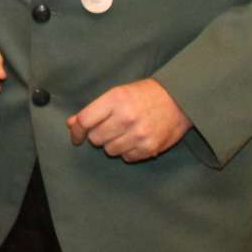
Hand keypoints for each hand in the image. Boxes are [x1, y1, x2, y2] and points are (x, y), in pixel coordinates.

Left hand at [68, 78, 190, 161]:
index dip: (76, 131)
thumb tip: (72, 124)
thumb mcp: (118, 94)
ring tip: (125, 133)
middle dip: (98, 135)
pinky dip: (128, 152)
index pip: (85, 120)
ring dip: (113, 144)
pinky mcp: (149, 148)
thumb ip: (95, 109)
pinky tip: (135, 140)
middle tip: (110, 127)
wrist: (179, 100)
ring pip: (110, 150)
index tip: (76, 136)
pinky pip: (127, 158)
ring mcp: (138, 134)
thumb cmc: (145, 95)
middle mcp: (126, 117)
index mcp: (115, 99)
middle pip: (95, 138)